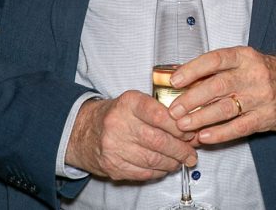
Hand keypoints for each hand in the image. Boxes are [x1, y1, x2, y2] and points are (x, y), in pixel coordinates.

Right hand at [65, 90, 197, 180]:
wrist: (84, 131)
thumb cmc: (117, 115)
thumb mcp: (135, 102)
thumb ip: (161, 110)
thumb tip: (190, 127)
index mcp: (128, 103)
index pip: (158, 114)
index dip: (178, 126)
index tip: (190, 132)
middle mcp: (118, 124)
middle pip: (158, 141)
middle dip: (181, 149)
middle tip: (191, 152)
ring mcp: (114, 147)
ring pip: (152, 159)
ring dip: (172, 162)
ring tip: (182, 160)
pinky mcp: (112, 166)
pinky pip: (143, 172)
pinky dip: (159, 171)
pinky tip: (165, 167)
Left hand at [168, 47, 275, 144]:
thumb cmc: (264, 73)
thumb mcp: (244, 61)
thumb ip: (216, 69)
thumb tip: (181, 77)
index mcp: (245, 56)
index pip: (216, 59)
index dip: (193, 69)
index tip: (175, 80)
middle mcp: (253, 74)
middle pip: (218, 86)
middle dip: (192, 98)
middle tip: (174, 110)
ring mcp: (261, 97)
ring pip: (226, 108)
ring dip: (201, 118)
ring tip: (183, 126)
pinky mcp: (266, 117)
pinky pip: (239, 127)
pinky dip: (220, 133)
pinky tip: (204, 136)